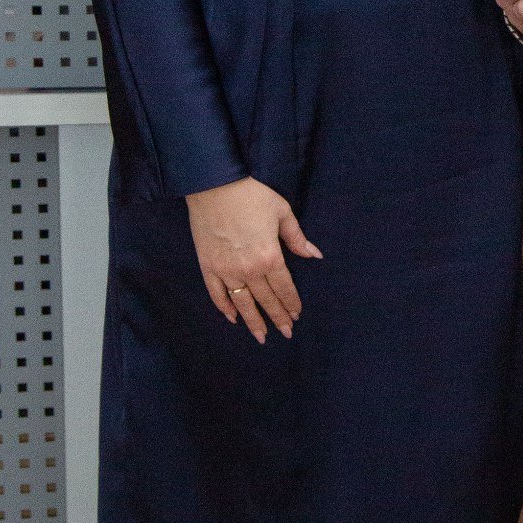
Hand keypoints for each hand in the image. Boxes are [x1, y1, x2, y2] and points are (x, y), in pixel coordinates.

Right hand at [186, 177, 321, 342]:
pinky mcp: (208, 266)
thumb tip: (314, 255)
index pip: (284, 288)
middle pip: (266, 300)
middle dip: (278, 318)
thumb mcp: (282, 213)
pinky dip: (225, 308)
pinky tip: (233, 318)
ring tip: (262, 337)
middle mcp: (249, 269)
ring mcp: (226, 270)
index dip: (291, 303)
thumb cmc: (252, 196)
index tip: (297, 315)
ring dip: (253, 322)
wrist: (214, 186)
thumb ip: (297, 238)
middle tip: (286, 332)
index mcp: (270, 257)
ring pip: (242, 304)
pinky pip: (217, 294)